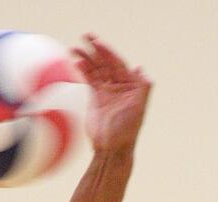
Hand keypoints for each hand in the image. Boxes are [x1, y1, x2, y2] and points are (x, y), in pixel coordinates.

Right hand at [72, 34, 151, 155]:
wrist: (112, 149)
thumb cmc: (127, 131)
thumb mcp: (138, 109)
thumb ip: (142, 88)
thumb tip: (140, 68)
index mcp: (130, 86)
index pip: (118, 64)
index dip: (108, 52)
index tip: (97, 43)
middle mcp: (119, 86)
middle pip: (106, 63)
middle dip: (96, 50)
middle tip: (85, 37)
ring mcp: (107, 91)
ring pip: (96, 70)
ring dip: (86, 58)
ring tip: (74, 48)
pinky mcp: (96, 98)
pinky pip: (89, 80)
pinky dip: (83, 71)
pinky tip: (76, 62)